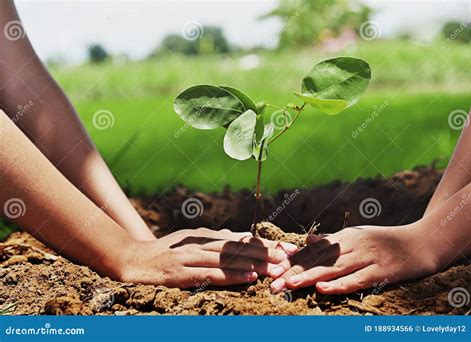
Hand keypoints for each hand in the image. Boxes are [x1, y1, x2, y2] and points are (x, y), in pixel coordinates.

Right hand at [118, 228, 297, 287]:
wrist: (133, 261)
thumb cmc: (164, 252)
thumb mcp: (190, 241)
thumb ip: (212, 240)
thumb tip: (236, 238)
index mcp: (205, 236)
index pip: (241, 239)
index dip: (265, 244)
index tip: (287, 248)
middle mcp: (201, 243)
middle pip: (240, 248)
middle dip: (267, 253)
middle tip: (290, 258)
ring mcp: (192, 257)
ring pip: (230, 260)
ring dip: (256, 265)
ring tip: (278, 269)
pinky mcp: (183, 272)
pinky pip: (212, 275)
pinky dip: (233, 276)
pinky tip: (250, 277)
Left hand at [269, 224, 439, 293]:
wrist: (423, 241)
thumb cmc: (386, 241)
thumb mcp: (357, 236)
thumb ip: (332, 240)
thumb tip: (307, 240)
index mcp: (344, 237)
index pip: (313, 250)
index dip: (292, 261)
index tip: (272, 270)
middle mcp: (352, 245)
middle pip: (318, 260)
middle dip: (294, 271)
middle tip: (273, 283)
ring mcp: (367, 257)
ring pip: (333, 269)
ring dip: (309, 277)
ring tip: (289, 284)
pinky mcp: (381, 271)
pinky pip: (357, 279)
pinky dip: (339, 284)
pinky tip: (323, 288)